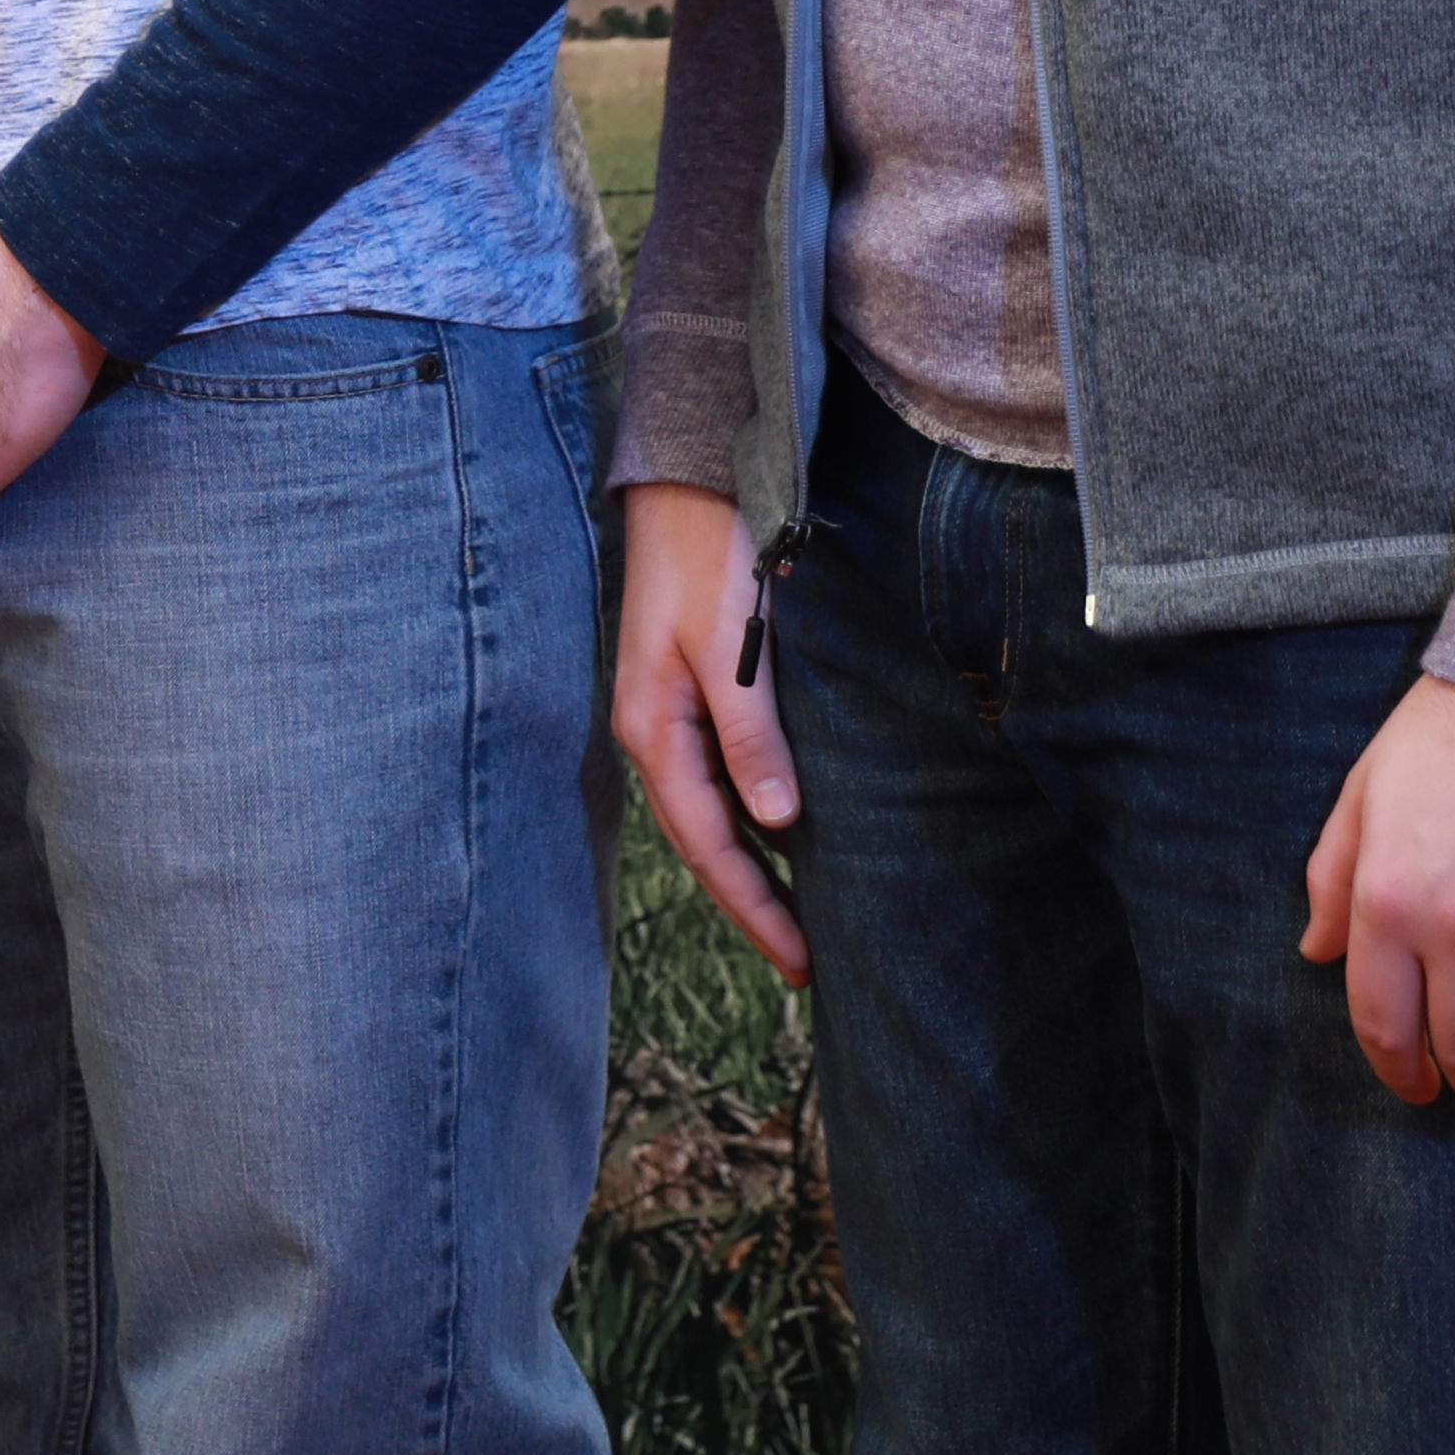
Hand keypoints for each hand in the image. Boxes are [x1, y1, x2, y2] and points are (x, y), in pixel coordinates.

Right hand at [609, 483, 804, 982]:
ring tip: (791, 919)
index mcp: (653, 730)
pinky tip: (776, 838)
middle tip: (802, 964)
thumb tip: (778, 823)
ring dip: (746, 870)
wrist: (687, 490)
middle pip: (701, 842)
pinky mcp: (687, 695)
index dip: (755, 906)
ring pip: (706, 816)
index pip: (709, 844)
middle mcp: (652, 733)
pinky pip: (714, 782)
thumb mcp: (734, 651)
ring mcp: (665, 715)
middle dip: (749, 905)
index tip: (800, 960)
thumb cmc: (711, 563)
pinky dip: (745, 823)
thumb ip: (752, 736)